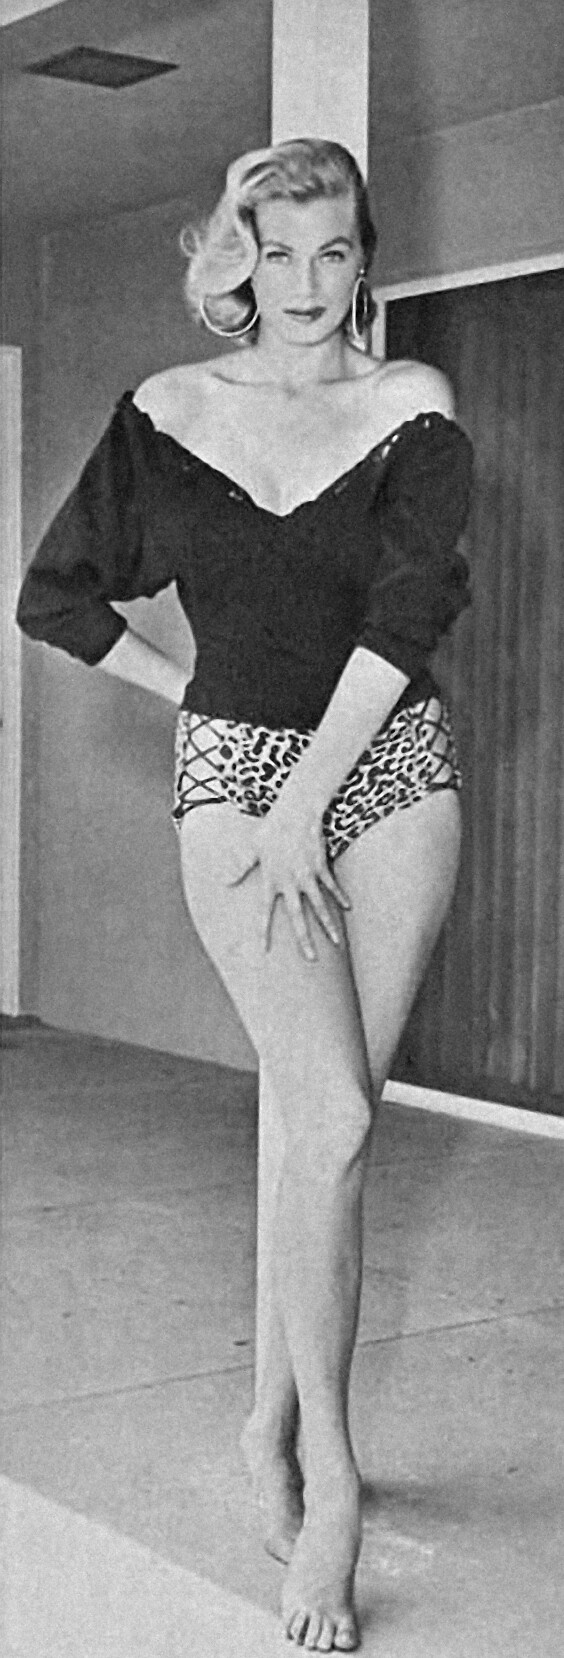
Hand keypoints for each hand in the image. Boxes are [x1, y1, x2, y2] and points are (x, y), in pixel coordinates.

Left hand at [224, 798, 351, 960]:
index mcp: (271, 880)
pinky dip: (340, 897)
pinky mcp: (321, 867)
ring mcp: (307, 876)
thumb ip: (240, 866)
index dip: (265, 931)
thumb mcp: (252, 848)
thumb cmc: (271, 829)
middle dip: (304, 939)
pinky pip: (331, 886)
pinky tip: (347, 908)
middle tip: (311, 959)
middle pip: (297, 917)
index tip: (264, 950)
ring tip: (337, 944)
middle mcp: (290, 882)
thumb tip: (224, 880)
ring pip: (319, 906)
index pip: (266, 912)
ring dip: (328, 925)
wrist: (295, 812)